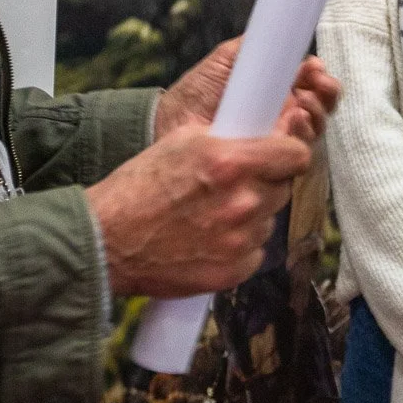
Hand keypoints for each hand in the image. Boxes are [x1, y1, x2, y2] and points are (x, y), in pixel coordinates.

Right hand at [84, 125, 310, 295]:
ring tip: (213, 213)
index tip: (280, 155)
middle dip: (265, 183)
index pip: (296, 155)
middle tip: (234, 185)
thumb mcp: (182, 140)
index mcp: (232, 162)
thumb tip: (266, 131)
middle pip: (283, 188)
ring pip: (268, 220)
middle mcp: (242, 202)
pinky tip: (210, 238)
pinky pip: (255, 252)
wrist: (106, 241)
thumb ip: (230, 137)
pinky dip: (240, 245)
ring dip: (251, 215)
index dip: (288, 153)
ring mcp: (239, 240)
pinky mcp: (233, 271)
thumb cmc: (137, 188)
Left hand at [155, 38, 341, 145]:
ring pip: (314, 129)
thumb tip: (276, 30)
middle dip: (326, 92)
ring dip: (316, 113)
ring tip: (302, 103)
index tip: (314, 66)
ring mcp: (277, 141)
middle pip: (320, 105)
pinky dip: (302, 138)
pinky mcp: (270, 164)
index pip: (310, 83)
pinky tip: (292, 123)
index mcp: (274, 90)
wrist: (169, 129)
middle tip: (317, 82)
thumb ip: (248, 48)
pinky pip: (297, 155)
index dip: (319, 75)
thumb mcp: (221, 64)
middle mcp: (281, 115)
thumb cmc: (193, 97)